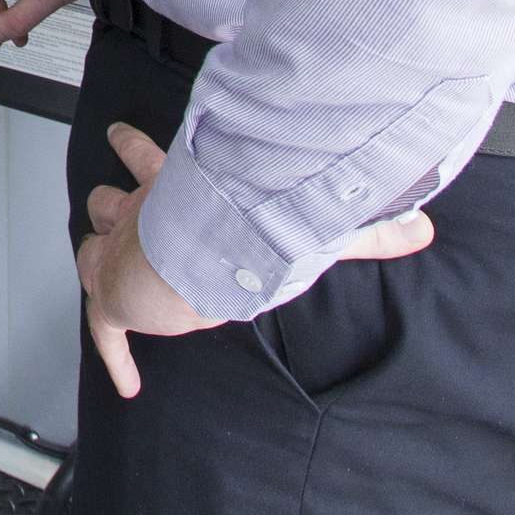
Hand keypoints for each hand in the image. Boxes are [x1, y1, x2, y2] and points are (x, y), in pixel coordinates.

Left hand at [76, 122, 435, 397]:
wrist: (185, 258)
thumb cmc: (238, 232)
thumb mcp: (304, 227)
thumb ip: (363, 229)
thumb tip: (421, 228)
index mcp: (172, 192)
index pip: (148, 157)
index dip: (134, 146)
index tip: (121, 133)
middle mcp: (141, 218)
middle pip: (111, 198)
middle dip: (109, 199)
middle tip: (107, 196)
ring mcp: (120, 257)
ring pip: (93, 245)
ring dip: (96, 253)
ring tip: (98, 263)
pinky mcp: (111, 300)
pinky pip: (105, 332)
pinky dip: (114, 357)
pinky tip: (124, 380)